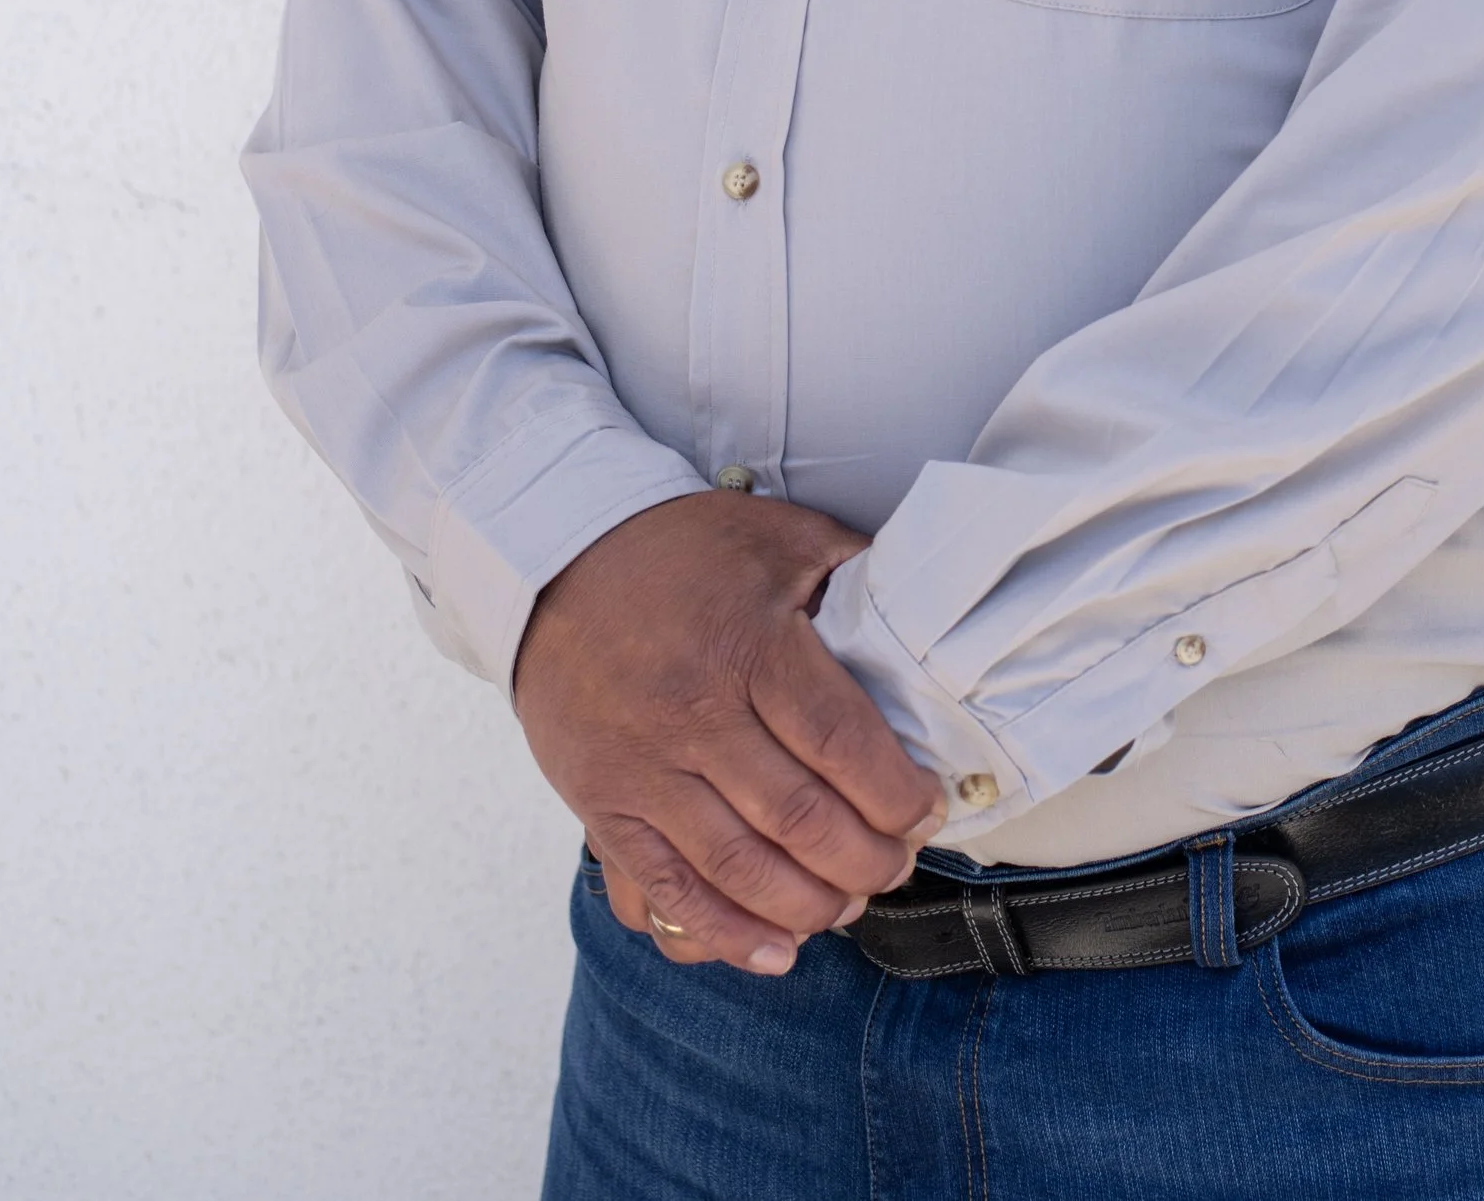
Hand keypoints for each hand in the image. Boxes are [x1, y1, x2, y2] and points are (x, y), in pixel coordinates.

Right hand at [513, 491, 945, 975]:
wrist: (557, 564)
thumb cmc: (680, 550)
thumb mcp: (777, 534)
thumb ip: (850, 572)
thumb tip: (922, 614)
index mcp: (748, 645)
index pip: (841, 742)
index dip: (896, 792)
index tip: (926, 809)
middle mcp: (693, 714)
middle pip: (798, 818)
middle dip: (864, 859)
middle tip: (896, 864)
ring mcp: (643, 769)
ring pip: (740, 868)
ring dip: (807, 905)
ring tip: (847, 903)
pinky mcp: (604, 806)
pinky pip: (666, 890)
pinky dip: (724, 934)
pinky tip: (775, 950)